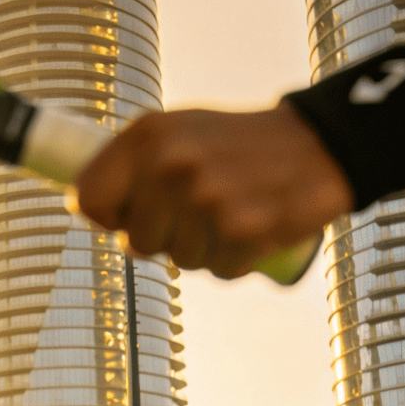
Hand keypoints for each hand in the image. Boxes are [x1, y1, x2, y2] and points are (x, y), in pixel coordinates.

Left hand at [74, 104, 349, 278]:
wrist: (319, 145)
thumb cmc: (240, 145)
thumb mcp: (181, 133)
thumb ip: (135, 165)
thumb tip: (85, 207)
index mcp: (147, 135)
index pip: (89, 198)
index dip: (109, 217)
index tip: (131, 215)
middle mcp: (171, 164)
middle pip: (136, 243)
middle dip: (166, 240)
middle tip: (201, 210)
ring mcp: (207, 198)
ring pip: (179, 262)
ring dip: (205, 250)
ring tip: (233, 212)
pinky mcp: (242, 229)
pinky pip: (220, 271)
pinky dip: (237, 261)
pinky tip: (255, 228)